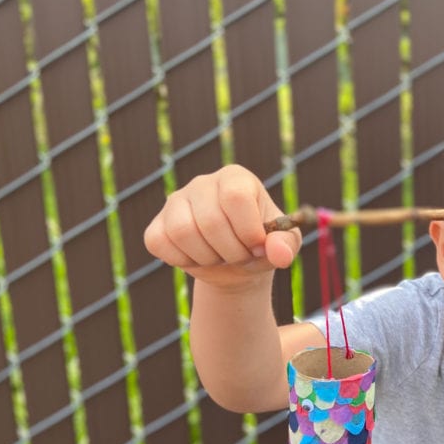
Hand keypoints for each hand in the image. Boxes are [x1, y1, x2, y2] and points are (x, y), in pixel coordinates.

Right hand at [144, 164, 300, 286]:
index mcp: (236, 178)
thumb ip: (286, 245)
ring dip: (207, 257)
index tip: (258, 247)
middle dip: (231, 251)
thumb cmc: (261, 247)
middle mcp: (203, 183)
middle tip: (241, 256)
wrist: (237, 265)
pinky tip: (198, 257)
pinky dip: (182, 260)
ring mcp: (176, 201)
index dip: (248, 230)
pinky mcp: (157, 224)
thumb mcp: (284, 245)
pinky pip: (159, 243)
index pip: (235, 197)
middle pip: (210, 220)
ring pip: (182, 232)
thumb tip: (280, 254)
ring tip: (221, 257)